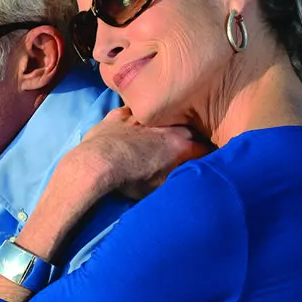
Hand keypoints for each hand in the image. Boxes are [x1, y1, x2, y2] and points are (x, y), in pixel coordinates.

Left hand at [71, 107, 210, 199]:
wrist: (97, 163)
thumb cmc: (130, 180)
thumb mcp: (160, 188)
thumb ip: (178, 177)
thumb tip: (186, 177)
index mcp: (181, 145)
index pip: (205, 149)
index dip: (204, 155)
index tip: (200, 160)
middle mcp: (167, 126)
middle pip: (187, 128)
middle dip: (188, 138)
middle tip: (180, 149)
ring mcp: (143, 117)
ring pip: (161, 116)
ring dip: (162, 125)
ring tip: (154, 139)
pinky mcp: (120, 114)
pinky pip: (133, 113)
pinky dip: (135, 120)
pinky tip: (130, 129)